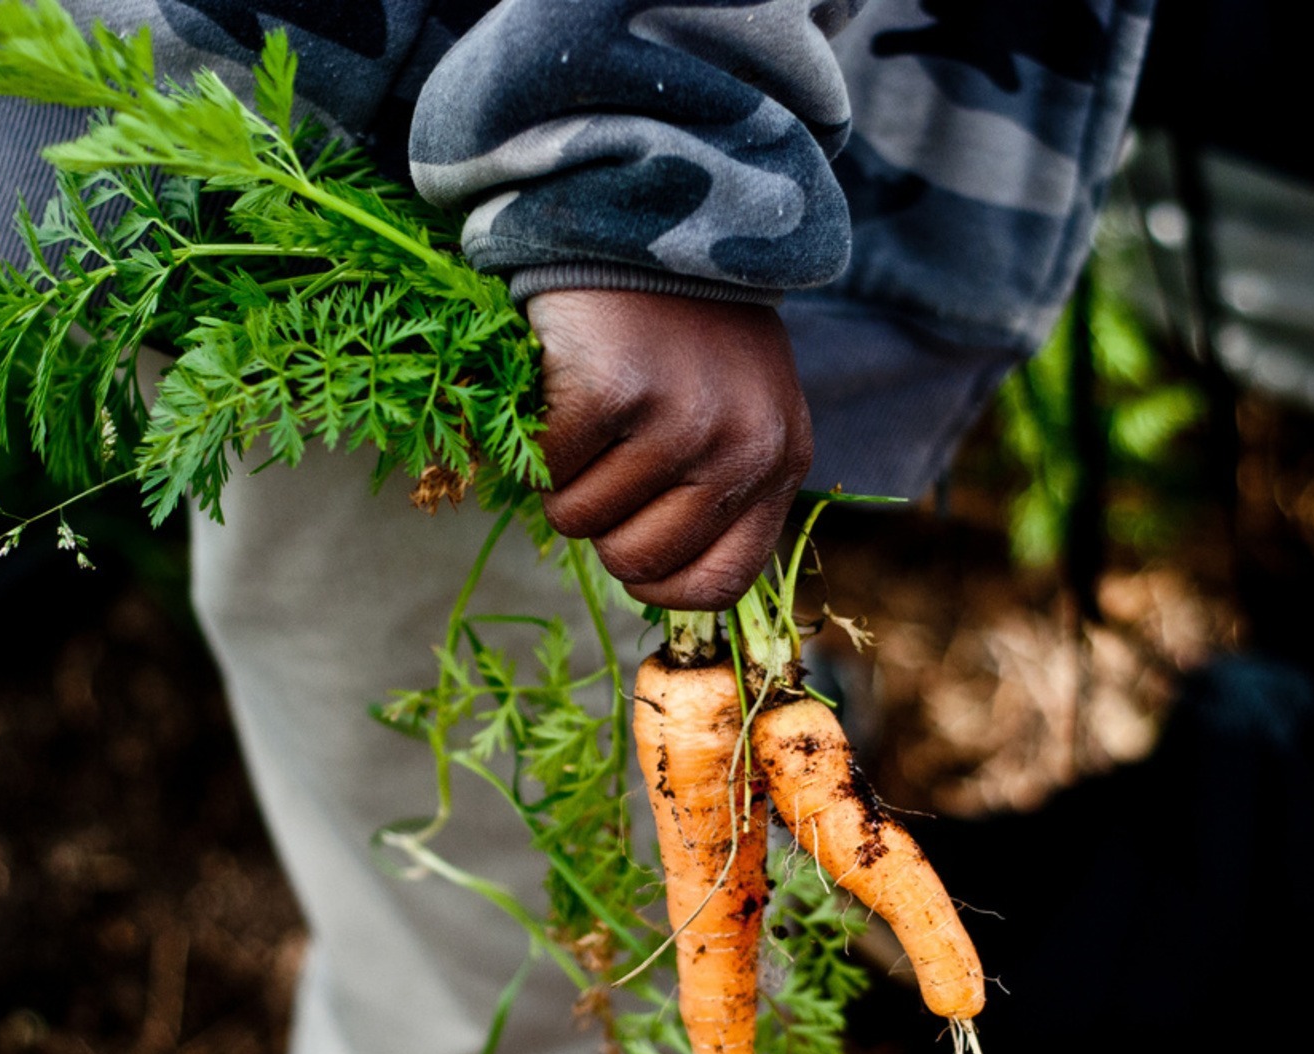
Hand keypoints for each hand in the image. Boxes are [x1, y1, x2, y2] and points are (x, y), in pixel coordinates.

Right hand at [526, 289, 812, 610]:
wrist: (645, 209)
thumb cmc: (682, 324)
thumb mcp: (737, 407)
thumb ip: (718, 487)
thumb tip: (654, 577)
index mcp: (779, 462)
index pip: (719, 583)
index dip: (658, 584)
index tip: (628, 543)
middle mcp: (743, 449)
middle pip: (636, 561)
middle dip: (598, 521)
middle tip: (600, 455)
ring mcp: (682, 420)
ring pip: (578, 520)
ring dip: (560, 474)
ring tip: (585, 407)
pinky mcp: (615, 389)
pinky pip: (546, 466)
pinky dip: (534, 434)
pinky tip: (561, 383)